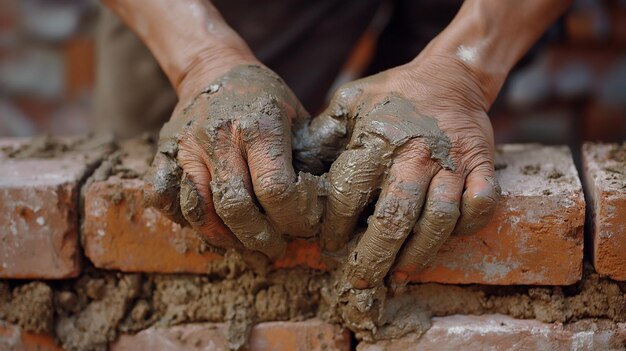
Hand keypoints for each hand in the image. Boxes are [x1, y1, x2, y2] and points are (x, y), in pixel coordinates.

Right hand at [144, 62, 323, 258]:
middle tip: (274, 248)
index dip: (292, 219)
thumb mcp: (298, 115)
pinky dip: (181, 219)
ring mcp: (188, 145)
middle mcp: (220, 136)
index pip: (275, 189)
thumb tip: (328, 202)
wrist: (214, 67)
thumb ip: (310, 155)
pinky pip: (162, 196)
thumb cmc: (264, 98)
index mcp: (260, 125)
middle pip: (235, 207)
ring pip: (198, 209)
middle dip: (258, 238)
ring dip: (223, 239)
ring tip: (243, 245)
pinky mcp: (165, 151)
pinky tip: (206, 223)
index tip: (302, 228)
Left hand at [314, 57, 499, 288]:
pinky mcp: (482, 165)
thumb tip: (295, 164)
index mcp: (376, 140)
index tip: (328, 245)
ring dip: (419, 254)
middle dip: (374, 257)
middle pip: (394, 218)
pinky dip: (468, 227)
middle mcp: (415, 154)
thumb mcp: (349, 102)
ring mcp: (453, 162)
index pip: (348, 195)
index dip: (334, 226)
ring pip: (438, 220)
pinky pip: (481, 205)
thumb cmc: (393, 93)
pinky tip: (447, 240)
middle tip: (359, 282)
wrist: (450, 75)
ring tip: (399, 276)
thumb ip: (324, 133)